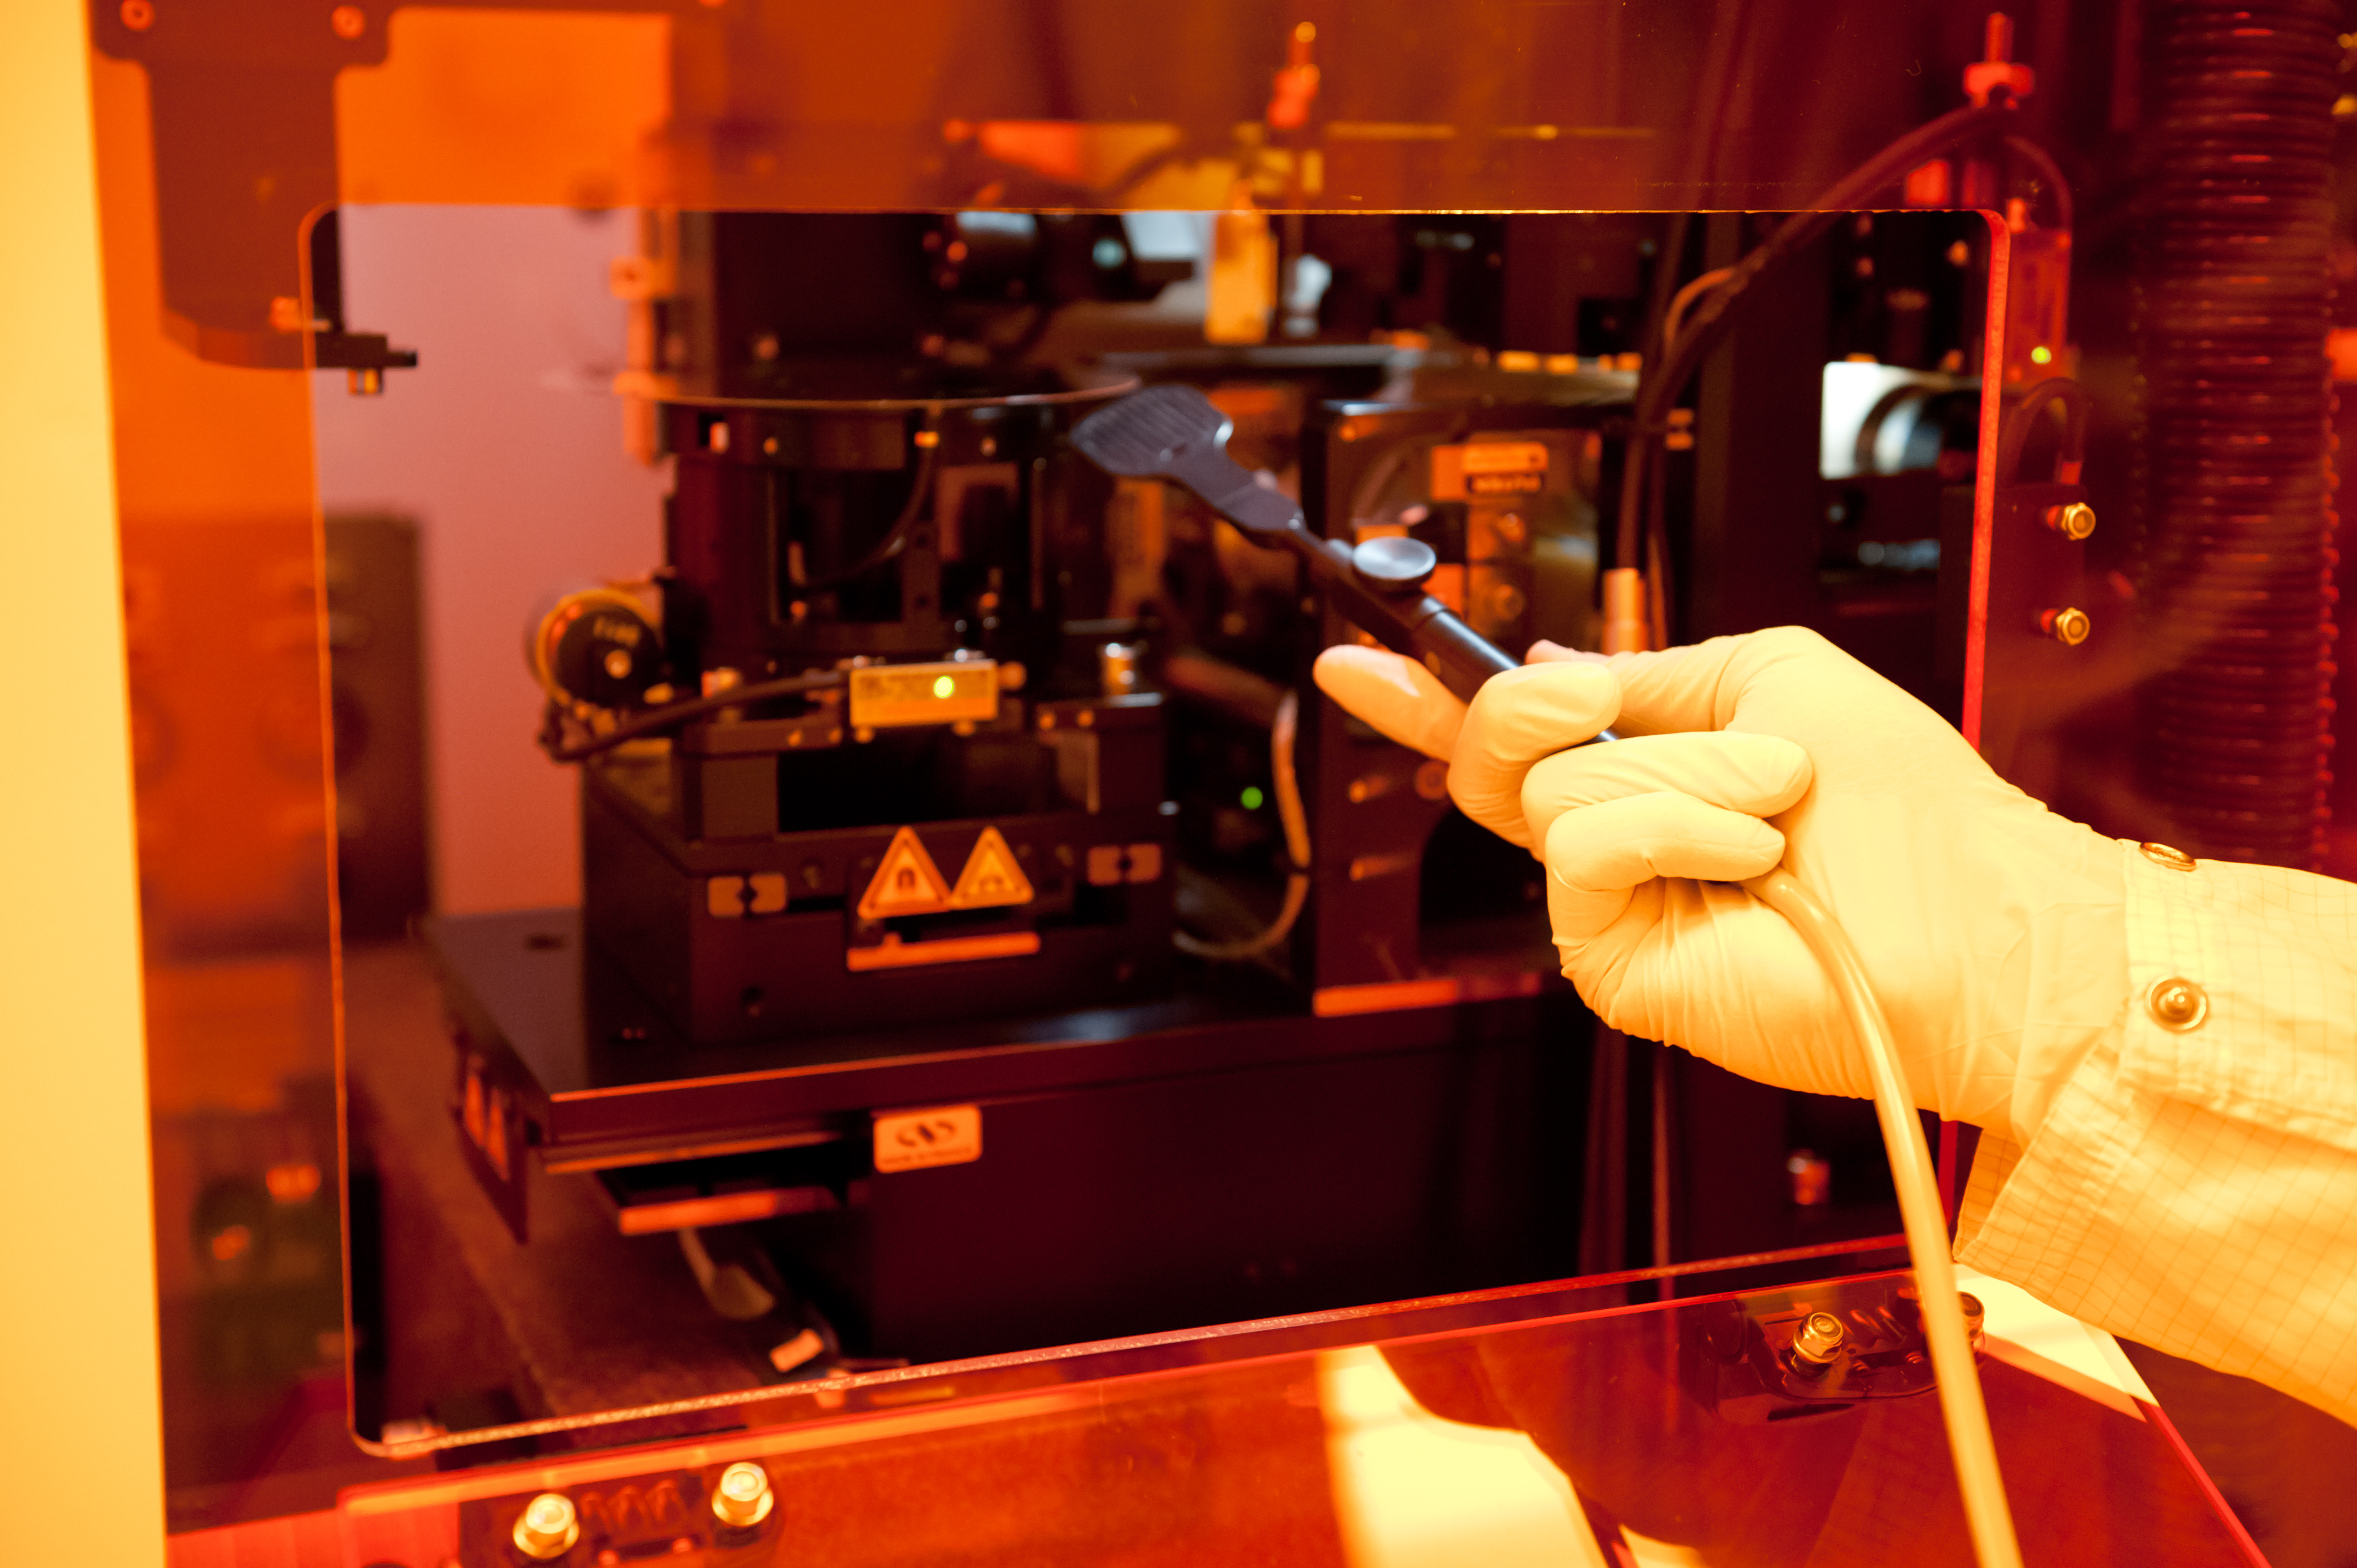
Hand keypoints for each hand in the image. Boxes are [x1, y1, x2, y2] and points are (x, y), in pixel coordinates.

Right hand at [1313, 628, 2125, 1141]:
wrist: (1983, 918)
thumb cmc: (1910, 804)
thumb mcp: (1769, 678)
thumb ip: (1643, 676)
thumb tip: (1543, 671)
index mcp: (1649, 768)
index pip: (1508, 735)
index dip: (1423, 697)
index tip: (1352, 663)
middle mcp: (1617, 839)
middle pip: (1500, 747)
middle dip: (1573, 707)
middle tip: (1667, 723)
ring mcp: (1610, 903)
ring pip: (1551, 790)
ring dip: (1685, 774)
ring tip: (1776, 812)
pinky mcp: (1612, 961)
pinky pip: (1581, 850)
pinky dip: (1675, 827)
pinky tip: (1752, 857)